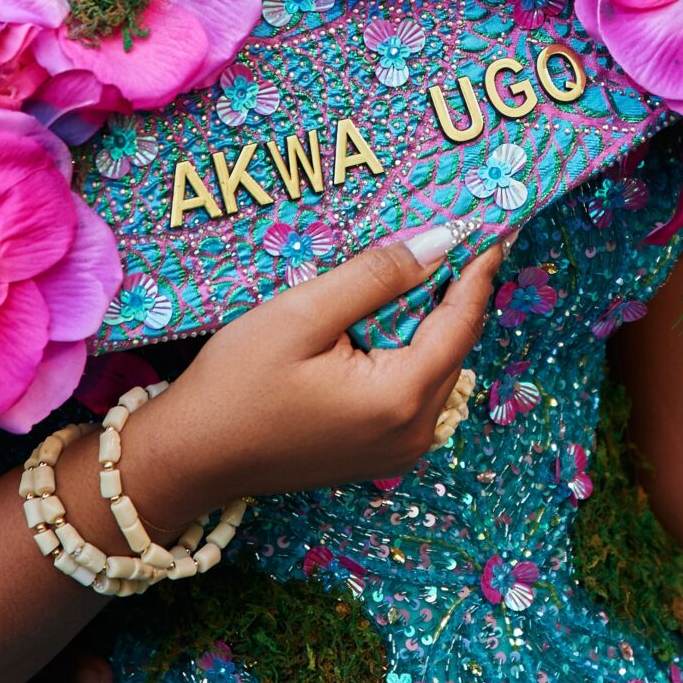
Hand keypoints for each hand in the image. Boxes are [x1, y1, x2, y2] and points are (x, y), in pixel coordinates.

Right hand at [125, 229, 502, 522]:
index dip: (478, 269)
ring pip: (437, 367)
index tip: (493, 224)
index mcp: (401, 399)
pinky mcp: (381, 453)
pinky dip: (409, 350)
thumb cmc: (235, 385)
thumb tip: (443, 243)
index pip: (461, 321)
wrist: (189, 457)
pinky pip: (415, 389)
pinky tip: (384, 318)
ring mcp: (400, 450)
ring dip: (430, 320)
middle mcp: (415, 433)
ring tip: (418, 267)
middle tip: (453, 234)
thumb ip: (378, 277)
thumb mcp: (302, 314)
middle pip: (454, 345)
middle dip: (454, 291)